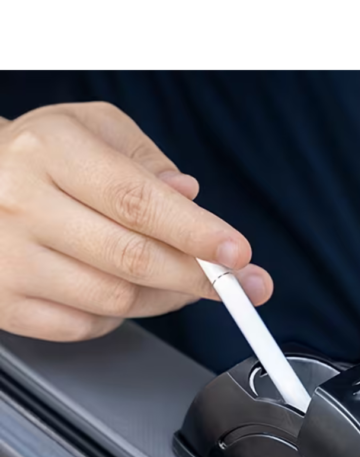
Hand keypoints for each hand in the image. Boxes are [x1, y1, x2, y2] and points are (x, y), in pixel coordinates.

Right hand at [0, 102, 271, 340]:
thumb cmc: (42, 159)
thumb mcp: (94, 130)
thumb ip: (148, 161)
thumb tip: (189, 196)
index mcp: (52, 152)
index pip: (137, 200)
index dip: (195, 232)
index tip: (238, 253)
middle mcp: (22, 205)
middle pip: (132, 259)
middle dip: (199, 277)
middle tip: (240, 285)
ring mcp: (10, 260)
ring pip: (116, 300)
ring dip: (165, 297)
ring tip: (178, 279)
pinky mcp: (6, 303)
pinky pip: (88, 326)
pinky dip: (120, 315)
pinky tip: (122, 288)